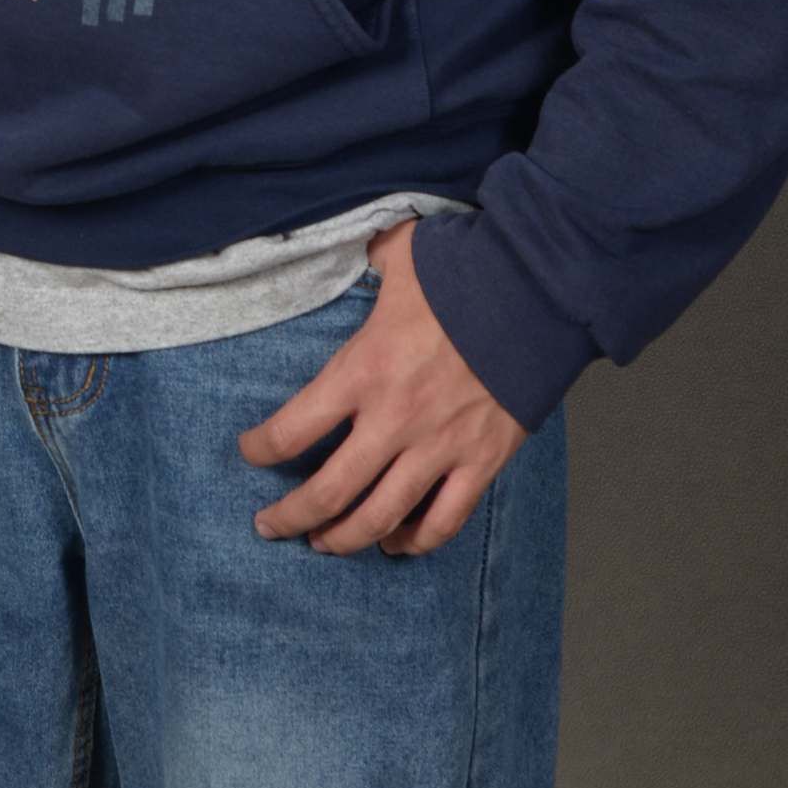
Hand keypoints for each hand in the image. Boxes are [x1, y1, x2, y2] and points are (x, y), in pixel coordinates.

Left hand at [238, 220, 524, 555]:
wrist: (538, 296)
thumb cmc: (465, 272)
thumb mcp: (400, 254)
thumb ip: (368, 257)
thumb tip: (357, 244)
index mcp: (363, 370)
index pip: (290, 430)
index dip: (260, 449)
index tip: (250, 451)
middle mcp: (393, 419)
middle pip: (326, 492)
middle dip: (290, 516)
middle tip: (270, 525)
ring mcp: (438, 448)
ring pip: (379, 519)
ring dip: (343, 539)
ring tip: (323, 543)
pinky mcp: (480, 462)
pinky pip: (442, 522)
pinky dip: (415, 542)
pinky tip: (396, 543)